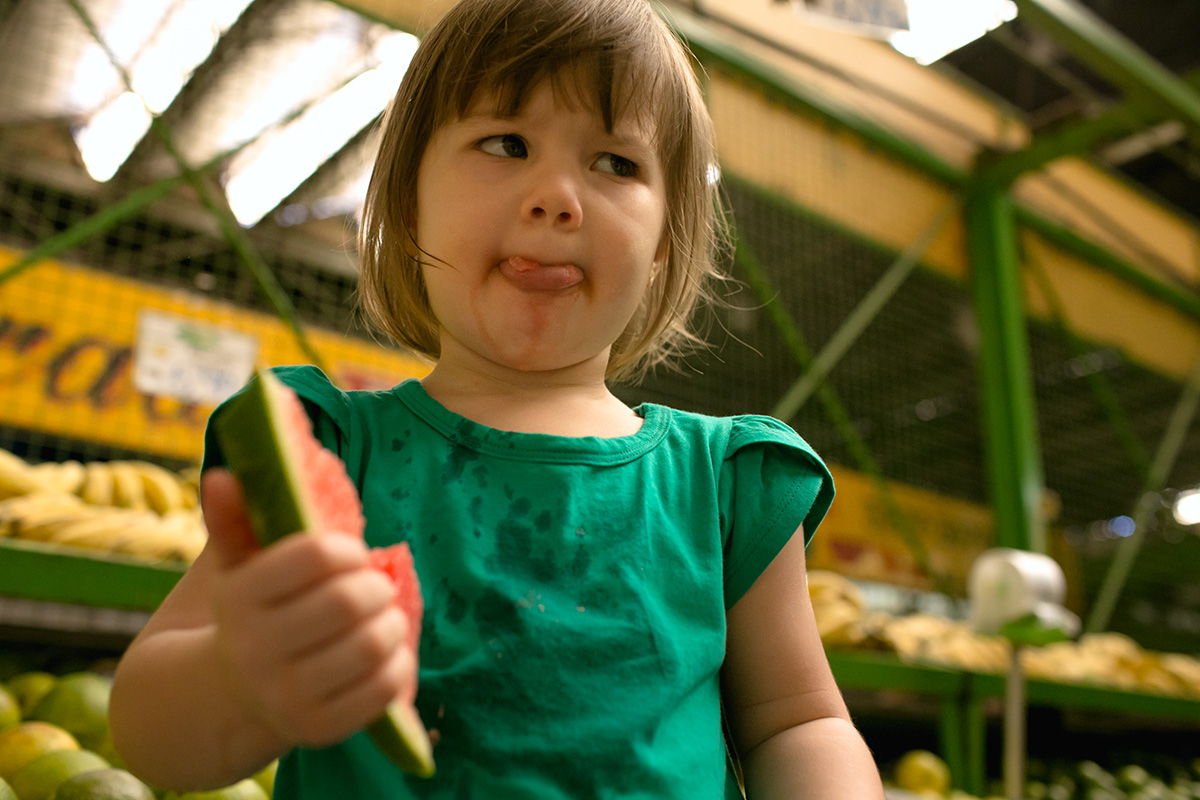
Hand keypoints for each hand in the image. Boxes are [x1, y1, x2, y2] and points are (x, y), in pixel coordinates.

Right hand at [200, 470, 415, 747]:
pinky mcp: (316, 729)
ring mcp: (286, 695)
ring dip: (392, 622)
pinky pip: (381, 691)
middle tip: (377, 585)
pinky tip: (388, 652)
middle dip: (376, 586)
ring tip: (386, 616)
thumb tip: (225, 474)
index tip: (351, 554)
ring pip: (370, 646)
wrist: (230, 692)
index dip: (347, 549)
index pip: (315, 556)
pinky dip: (399, 664)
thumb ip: (233, 520)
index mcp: (240, 599)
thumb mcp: (236, 565)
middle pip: (348, 602)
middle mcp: (256, 650)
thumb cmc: (253, 610)